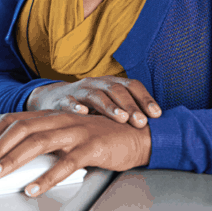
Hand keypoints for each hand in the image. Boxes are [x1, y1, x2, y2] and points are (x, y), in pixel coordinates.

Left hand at [0, 110, 150, 196]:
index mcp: (54, 115)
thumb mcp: (70, 135)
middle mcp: (62, 119)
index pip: (14, 120)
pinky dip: (47, 177)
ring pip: (38, 142)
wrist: (140, 135)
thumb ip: (48, 142)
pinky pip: (66, 163)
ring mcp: (77, 131)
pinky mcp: (93, 146)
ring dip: (13, 160)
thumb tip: (18, 160)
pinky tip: (35, 188)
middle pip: (21, 129)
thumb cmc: (104, 137)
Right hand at [27, 76, 161, 127]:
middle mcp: (97, 83)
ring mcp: (79, 91)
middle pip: (116, 90)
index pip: (132, 86)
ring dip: (110, 106)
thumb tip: (156, 127)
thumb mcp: (109, 105)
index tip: (157, 115)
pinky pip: (68, 102)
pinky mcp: (61, 100)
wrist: (54, 100)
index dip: (145, 98)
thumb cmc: (89, 107)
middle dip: (130, 106)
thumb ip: (127, 112)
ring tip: (121, 118)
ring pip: (95, 95)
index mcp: (111, 83)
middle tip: (141, 122)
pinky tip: (83, 114)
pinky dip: (75, 107)